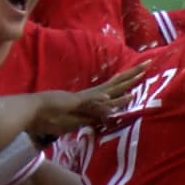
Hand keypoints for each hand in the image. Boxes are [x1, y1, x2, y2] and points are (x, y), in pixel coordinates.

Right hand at [31, 62, 145, 135]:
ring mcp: (86, 98)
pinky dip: (102, 100)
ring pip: (110, 88)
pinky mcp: (77, 103)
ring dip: (125, 82)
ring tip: (142, 73)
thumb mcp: (79, 121)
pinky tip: (112, 98)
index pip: (115, 88)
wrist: (34, 112)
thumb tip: (104, 119)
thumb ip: (91, 119)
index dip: (128, 82)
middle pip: (117, 83)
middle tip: (149, 63)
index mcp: (93, 98)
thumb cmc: (52, 117)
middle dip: (133, 74)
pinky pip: (92, 102)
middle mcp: (93, 95)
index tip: (140, 74)